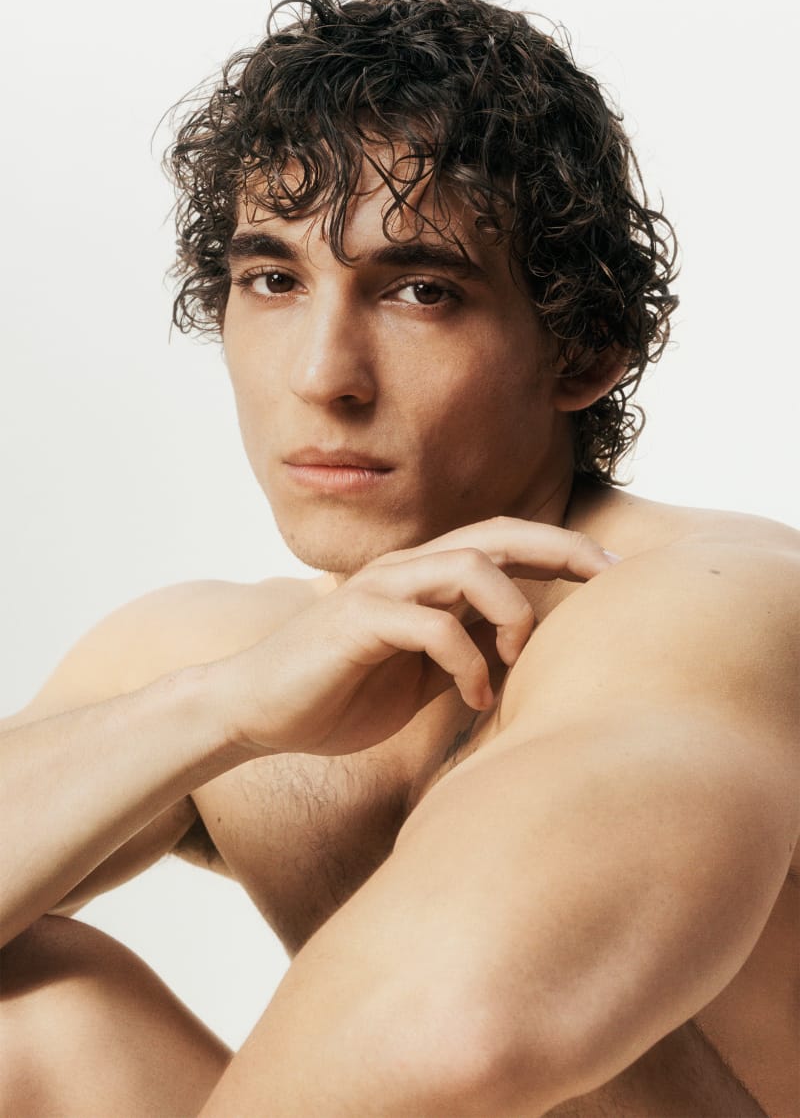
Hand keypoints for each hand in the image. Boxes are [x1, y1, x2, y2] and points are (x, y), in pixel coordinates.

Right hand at [227, 517, 616, 756]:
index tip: (611, 570)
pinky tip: (475, 697)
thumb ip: (467, 648)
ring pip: (467, 567)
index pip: (502, 542)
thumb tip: (526, 647)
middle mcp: (404, 569)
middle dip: (558, 548)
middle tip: (608, 575)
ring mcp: (378, 590)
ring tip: (520, 655)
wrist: (257, 709)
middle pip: (495, 535)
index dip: (558, 547)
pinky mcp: (355, 621)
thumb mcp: (421, 672)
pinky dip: (467, 660)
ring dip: (511, 609)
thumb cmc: (340, 692)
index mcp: (422, 576)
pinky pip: (430, 625)